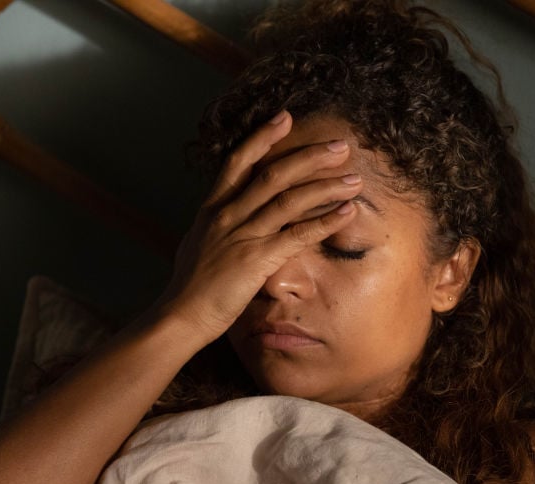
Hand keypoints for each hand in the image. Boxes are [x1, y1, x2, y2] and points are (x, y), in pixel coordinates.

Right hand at [159, 111, 361, 341]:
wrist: (180, 315)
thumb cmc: (189, 287)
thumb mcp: (198, 245)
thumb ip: (215, 226)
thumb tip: (223, 217)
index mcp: (213, 209)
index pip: (238, 161)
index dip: (263, 137)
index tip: (286, 117)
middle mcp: (227, 215)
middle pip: (273, 173)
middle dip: (310, 156)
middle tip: (340, 146)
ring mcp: (242, 235)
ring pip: (290, 199)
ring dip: (326, 186)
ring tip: (354, 178)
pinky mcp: (257, 259)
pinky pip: (298, 234)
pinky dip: (326, 221)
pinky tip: (348, 212)